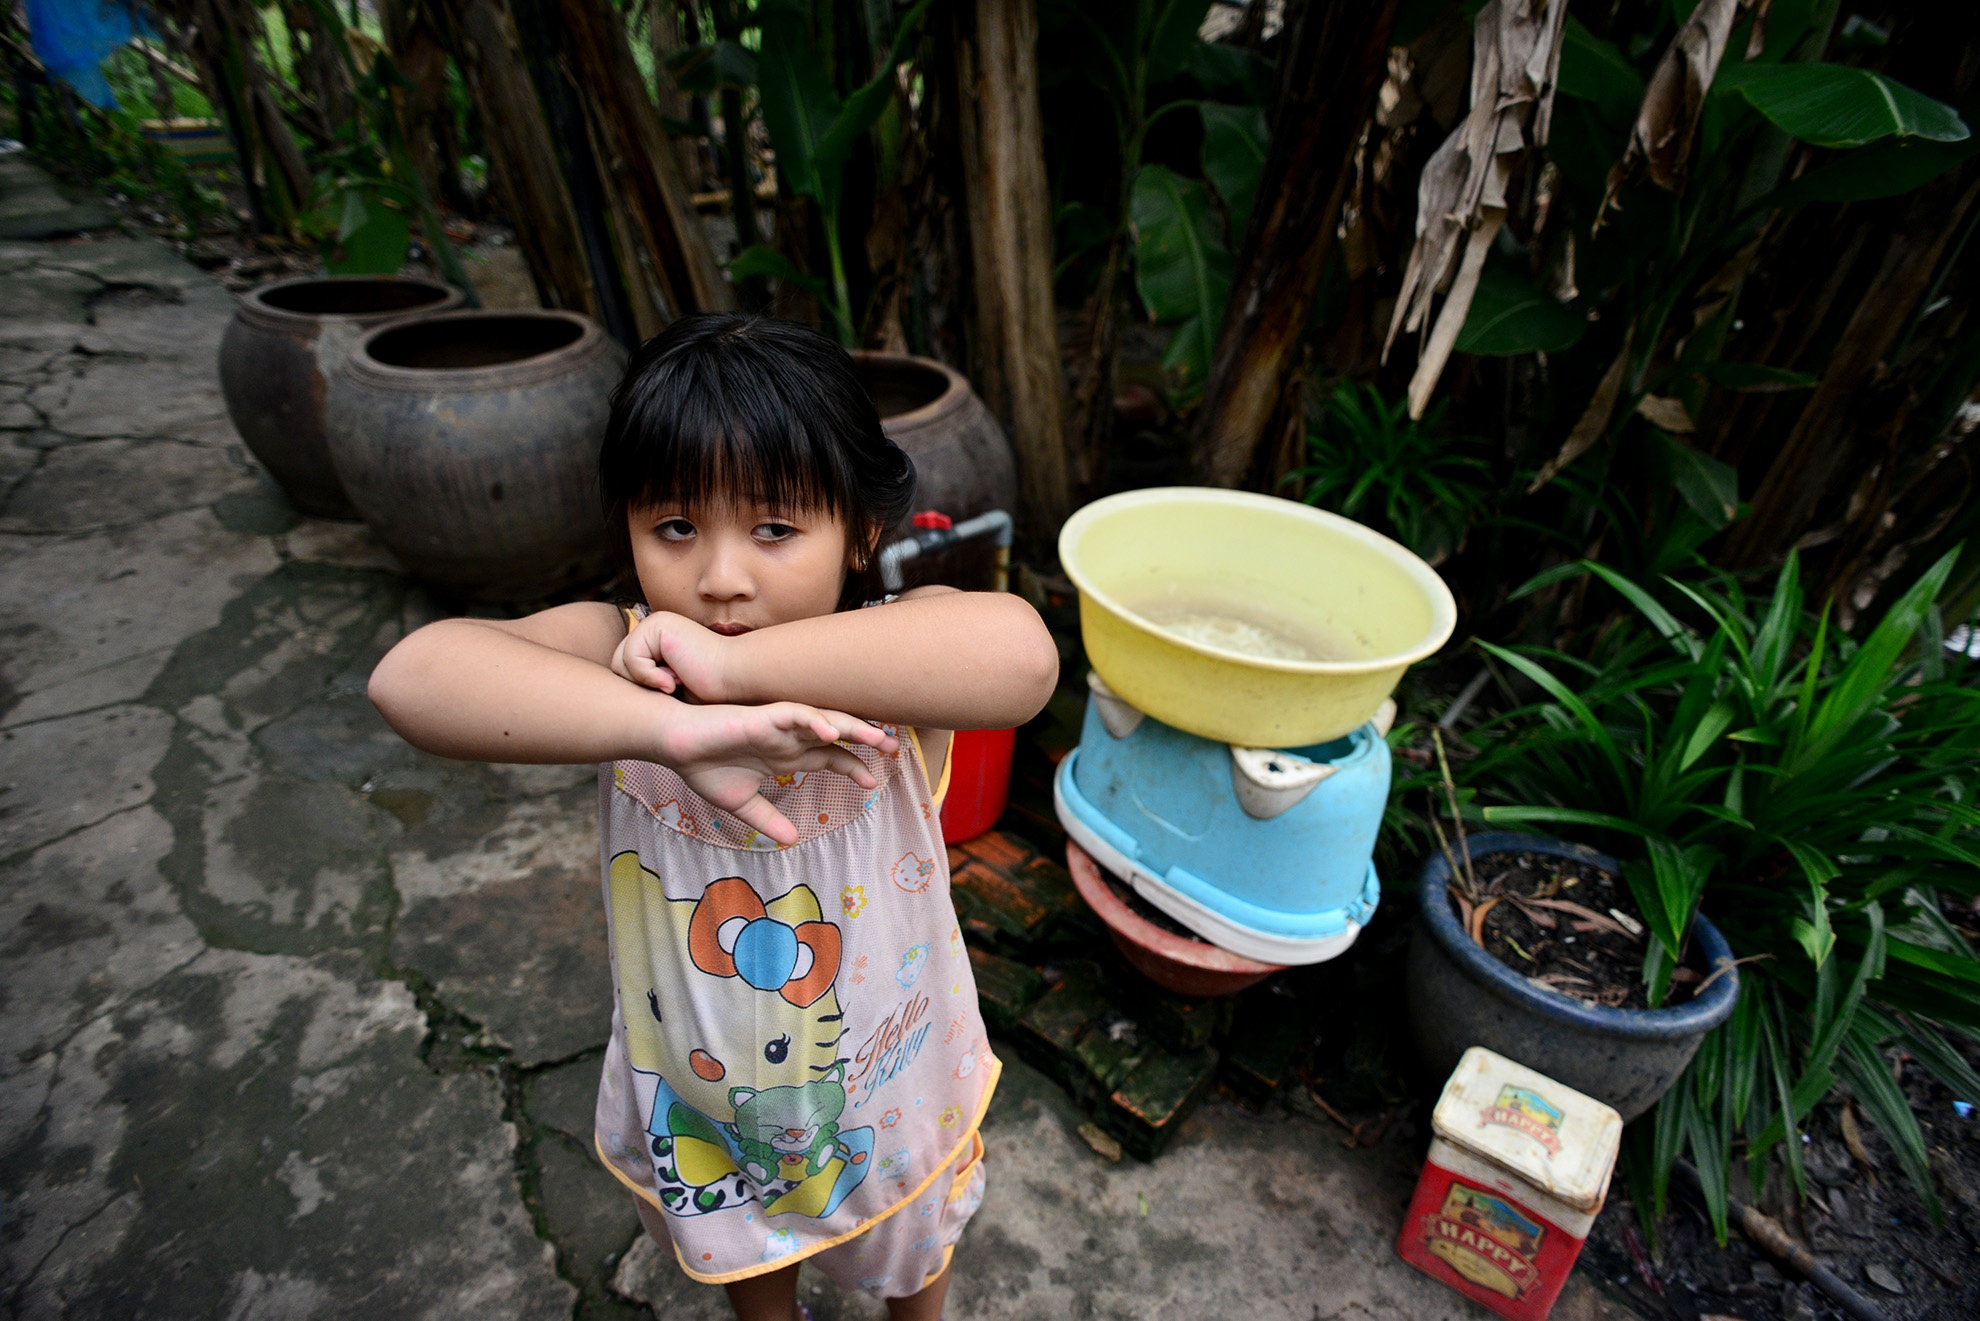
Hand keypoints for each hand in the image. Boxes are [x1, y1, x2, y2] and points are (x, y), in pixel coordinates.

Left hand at [612, 611, 727, 702]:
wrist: (737, 679)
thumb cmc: (710, 692)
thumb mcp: (670, 688)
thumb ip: (646, 683)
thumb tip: (614, 698)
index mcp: (658, 639)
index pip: (625, 668)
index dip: (641, 689)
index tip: (671, 693)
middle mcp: (654, 626)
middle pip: (618, 664)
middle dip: (640, 685)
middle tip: (673, 689)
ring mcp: (654, 623)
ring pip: (620, 663)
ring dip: (647, 682)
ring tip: (675, 684)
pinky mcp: (656, 625)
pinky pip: (631, 659)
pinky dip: (648, 677)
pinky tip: (674, 679)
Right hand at [654, 700, 897, 844]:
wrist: (675, 746)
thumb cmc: (704, 768)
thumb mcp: (742, 804)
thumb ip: (767, 819)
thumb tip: (792, 840)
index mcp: (786, 756)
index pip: (829, 758)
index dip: (852, 767)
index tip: (871, 784)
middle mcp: (787, 738)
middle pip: (836, 736)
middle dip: (866, 740)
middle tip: (895, 748)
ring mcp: (777, 725)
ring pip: (823, 721)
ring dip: (851, 726)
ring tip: (877, 736)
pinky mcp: (762, 717)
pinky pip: (794, 714)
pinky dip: (813, 720)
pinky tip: (830, 731)